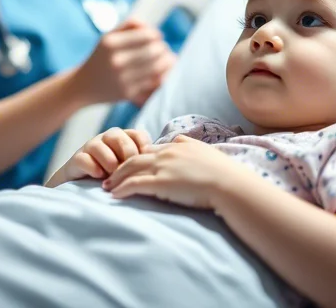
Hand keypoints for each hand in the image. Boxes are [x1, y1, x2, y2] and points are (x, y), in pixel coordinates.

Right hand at [45, 128, 152, 187]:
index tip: (149, 162)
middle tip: (132, 170)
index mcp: (124, 139)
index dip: (144, 146)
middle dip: (126, 152)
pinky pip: (83, 158)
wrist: (85, 191)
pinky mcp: (75, 160)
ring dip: (108, 159)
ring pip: (99, 144)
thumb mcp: (135, 171)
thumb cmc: (117, 181)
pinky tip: (99, 176)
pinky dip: (92, 166)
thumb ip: (148, 164)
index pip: (137, 135)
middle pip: (119, 137)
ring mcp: (90, 148)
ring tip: (113, 173)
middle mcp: (107, 139)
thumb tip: (171, 162)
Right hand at [74, 18, 175, 105]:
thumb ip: (130, 25)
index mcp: (111, 42)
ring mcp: (122, 78)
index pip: (147, 35)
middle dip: (162, 49)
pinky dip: (161, 76)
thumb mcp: (108, 36)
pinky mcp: (128, 93)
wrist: (83, 86)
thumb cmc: (101, 57)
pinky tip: (160, 72)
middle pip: (154, 51)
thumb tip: (152, 29)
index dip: (156, 35)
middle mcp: (116, 60)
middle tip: (162, 49)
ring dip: (167, 62)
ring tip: (167, 59)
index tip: (156, 37)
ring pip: (158, 67)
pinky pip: (153, 82)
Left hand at [103, 135, 247, 209]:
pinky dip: (122, 189)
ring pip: (131, 170)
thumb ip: (190, 145)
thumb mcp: (205, 151)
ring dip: (116, 178)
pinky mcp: (161, 183)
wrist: (229, 184)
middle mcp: (167, 153)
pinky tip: (114, 195)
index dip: (136, 158)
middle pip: (135, 158)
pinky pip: (134, 184)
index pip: (150, 150)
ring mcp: (163, 167)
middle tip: (108, 176)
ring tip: (106, 187)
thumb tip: (179, 140)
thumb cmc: (223, 173)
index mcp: (177, 146)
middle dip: (119, 167)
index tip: (127, 165)